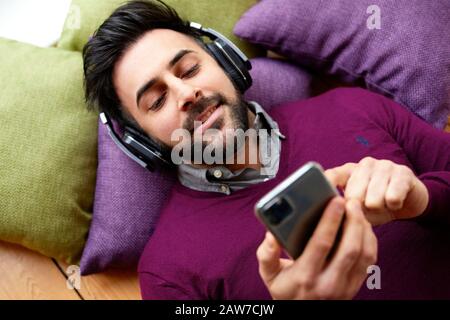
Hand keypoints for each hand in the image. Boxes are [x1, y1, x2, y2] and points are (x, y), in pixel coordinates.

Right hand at [257, 197, 376, 299]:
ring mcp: (345, 286)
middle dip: (354, 221)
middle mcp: (328, 283)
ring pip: (364, 254)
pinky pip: (370, 261)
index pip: (321, 244)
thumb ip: (266, 254)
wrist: (303, 317)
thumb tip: (271, 235)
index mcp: (305, 276)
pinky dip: (370, 240)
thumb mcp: (269, 275)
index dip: (331, 220)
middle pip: (350, 248)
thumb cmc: (285, 290)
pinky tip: (362, 226)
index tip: (336, 200)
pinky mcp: (355, 286)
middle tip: (351, 201)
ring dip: (364, 229)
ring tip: (357, 211)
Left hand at [325, 157, 428, 224]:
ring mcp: (384, 166)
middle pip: (354, 193)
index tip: (318, 195)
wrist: (409, 201)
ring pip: (373, 198)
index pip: (333, 175)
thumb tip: (328, 217)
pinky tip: (394, 203)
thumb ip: (344, 209)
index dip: (326, 184)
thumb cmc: (377, 206)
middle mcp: (364, 164)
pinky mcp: (403, 173)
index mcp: (349, 171)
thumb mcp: (358, 209)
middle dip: (359, 209)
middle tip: (367, 210)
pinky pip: (393, 196)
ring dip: (378, 208)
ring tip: (382, 206)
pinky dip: (393, 205)